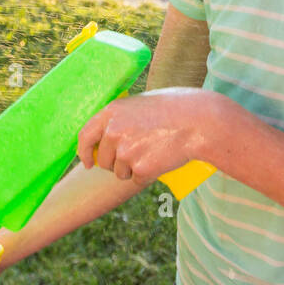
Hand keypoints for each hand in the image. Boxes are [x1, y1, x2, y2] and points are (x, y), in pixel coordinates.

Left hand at [77, 86, 226, 187]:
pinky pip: (137, 180)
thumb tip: (105, 137)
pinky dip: (148, 175)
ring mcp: (125, 151)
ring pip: (120, 173)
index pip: (84, 137)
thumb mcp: (140, 104)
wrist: (199, 121)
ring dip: (133, 169)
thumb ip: (120, 118)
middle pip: (103, 160)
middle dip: (116, 163)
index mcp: (111, 112)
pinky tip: (162, 159)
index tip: (88, 163)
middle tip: (139, 153)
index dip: (84, 152)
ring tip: (155, 151)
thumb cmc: (175, 108)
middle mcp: (113, 132)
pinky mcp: (140, 169)